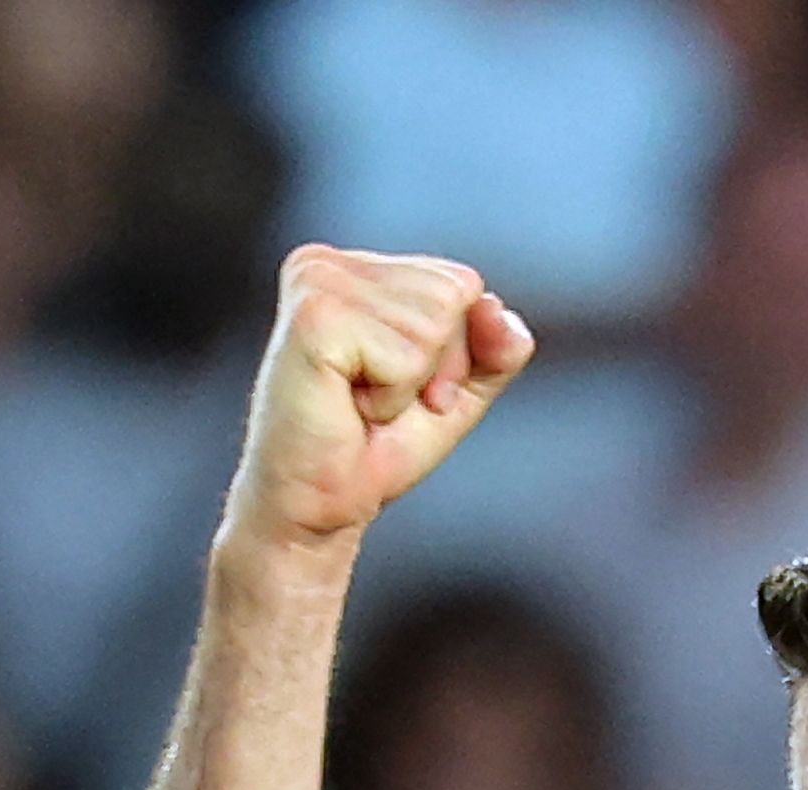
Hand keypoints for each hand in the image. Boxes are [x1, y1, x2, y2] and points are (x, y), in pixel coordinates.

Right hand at [223, 245, 533, 550]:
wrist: (314, 509)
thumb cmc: (372, 450)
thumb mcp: (453, 393)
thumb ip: (492, 348)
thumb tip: (494, 305)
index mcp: (353, 268)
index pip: (462, 284)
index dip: (453, 353)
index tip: (397, 388)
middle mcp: (326, 263)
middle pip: (455, 294)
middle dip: (436, 366)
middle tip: (376, 403)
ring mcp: (316, 283)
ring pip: (436, 323)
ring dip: (408, 384)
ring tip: (356, 404)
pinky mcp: (313, 317)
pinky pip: (407, 355)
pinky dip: (391, 397)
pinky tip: (344, 404)